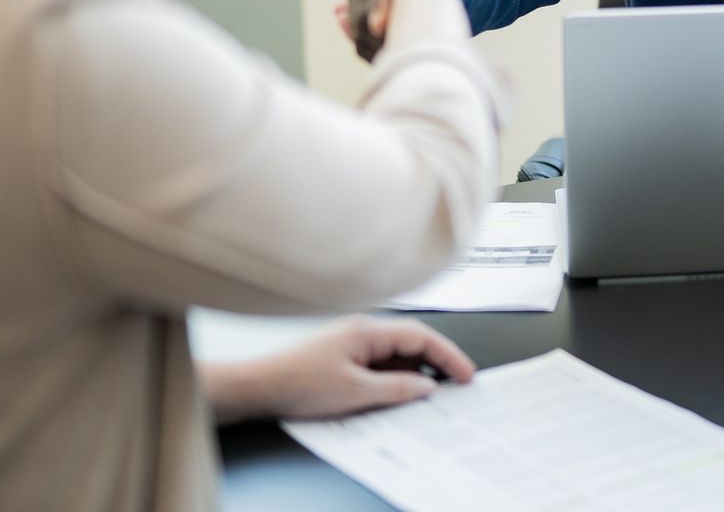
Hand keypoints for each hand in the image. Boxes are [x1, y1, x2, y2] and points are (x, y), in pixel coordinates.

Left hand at [200, 314, 475, 423]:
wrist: (258, 387)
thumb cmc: (297, 383)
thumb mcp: (355, 392)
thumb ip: (396, 388)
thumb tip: (425, 386)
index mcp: (368, 331)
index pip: (421, 337)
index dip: (448, 356)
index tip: (466, 374)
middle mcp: (362, 331)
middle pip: (412, 342)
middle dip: (438, 361)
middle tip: (460, 382)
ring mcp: (353, 343)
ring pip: (397, 353)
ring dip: (418, 370)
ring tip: (437, 392)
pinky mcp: (344, 357)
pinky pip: (381, 363)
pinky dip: (398, 376)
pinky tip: (403, 393)